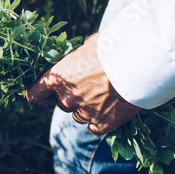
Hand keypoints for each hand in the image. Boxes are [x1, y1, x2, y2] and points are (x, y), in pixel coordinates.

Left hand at [26, 33, 141, 134]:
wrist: (138, 65)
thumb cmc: (112, 49)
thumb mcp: (89, 45)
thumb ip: (78, 55)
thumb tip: (80, 53)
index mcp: (57, 78)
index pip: (35, 93)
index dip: (36, 94)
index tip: (38, 95)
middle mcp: (66, 98)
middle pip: (62, 104)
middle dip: (72, 97)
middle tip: (90, 87)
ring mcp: (84, 113)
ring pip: (78, 116)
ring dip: (86, 109)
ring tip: (104, 96)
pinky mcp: (102, 124)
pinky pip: (93, 128)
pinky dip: (99, 122)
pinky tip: (109, 111)